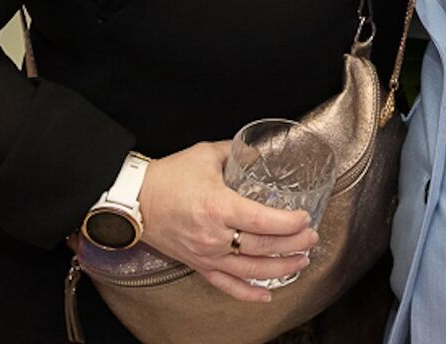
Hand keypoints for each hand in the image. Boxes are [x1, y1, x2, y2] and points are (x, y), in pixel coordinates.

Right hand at [135, 141, 318, 301]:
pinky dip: (248, 294)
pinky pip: (226, 286)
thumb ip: (236, 153)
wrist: (134, 200)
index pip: (262, 221)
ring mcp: (206, 255)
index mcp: (217, 206)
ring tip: (301, 262)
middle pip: (262, 247)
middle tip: (311, 238)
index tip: (305, 218)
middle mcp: (214, 236)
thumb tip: (259, 151)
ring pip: (250, 270)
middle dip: (293, 244)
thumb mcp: (205, 155)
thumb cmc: (167, 177)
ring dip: (280, 269)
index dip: (289, 223)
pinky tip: (267, 294)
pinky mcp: (198, 265)